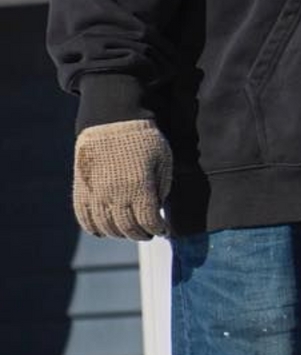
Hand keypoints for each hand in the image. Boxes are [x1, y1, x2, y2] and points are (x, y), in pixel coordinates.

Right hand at [73, 120, 171, 239]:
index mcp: (139, 187)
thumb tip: (157, 209)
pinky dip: (93, 228)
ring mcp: (96, 193)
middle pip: (127, 228)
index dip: (158, 229)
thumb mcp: (164, 160)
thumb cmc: (144, 139)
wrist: (112, 120)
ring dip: (119, 234)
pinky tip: (103, 232)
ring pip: (106, 227)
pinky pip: (84, 217)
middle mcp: (116, 194)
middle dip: (141, 234)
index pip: (149, 221)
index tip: (164, 231)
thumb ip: (162, 187)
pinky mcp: (82, 189)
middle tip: (149, 234)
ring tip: (129, 232)